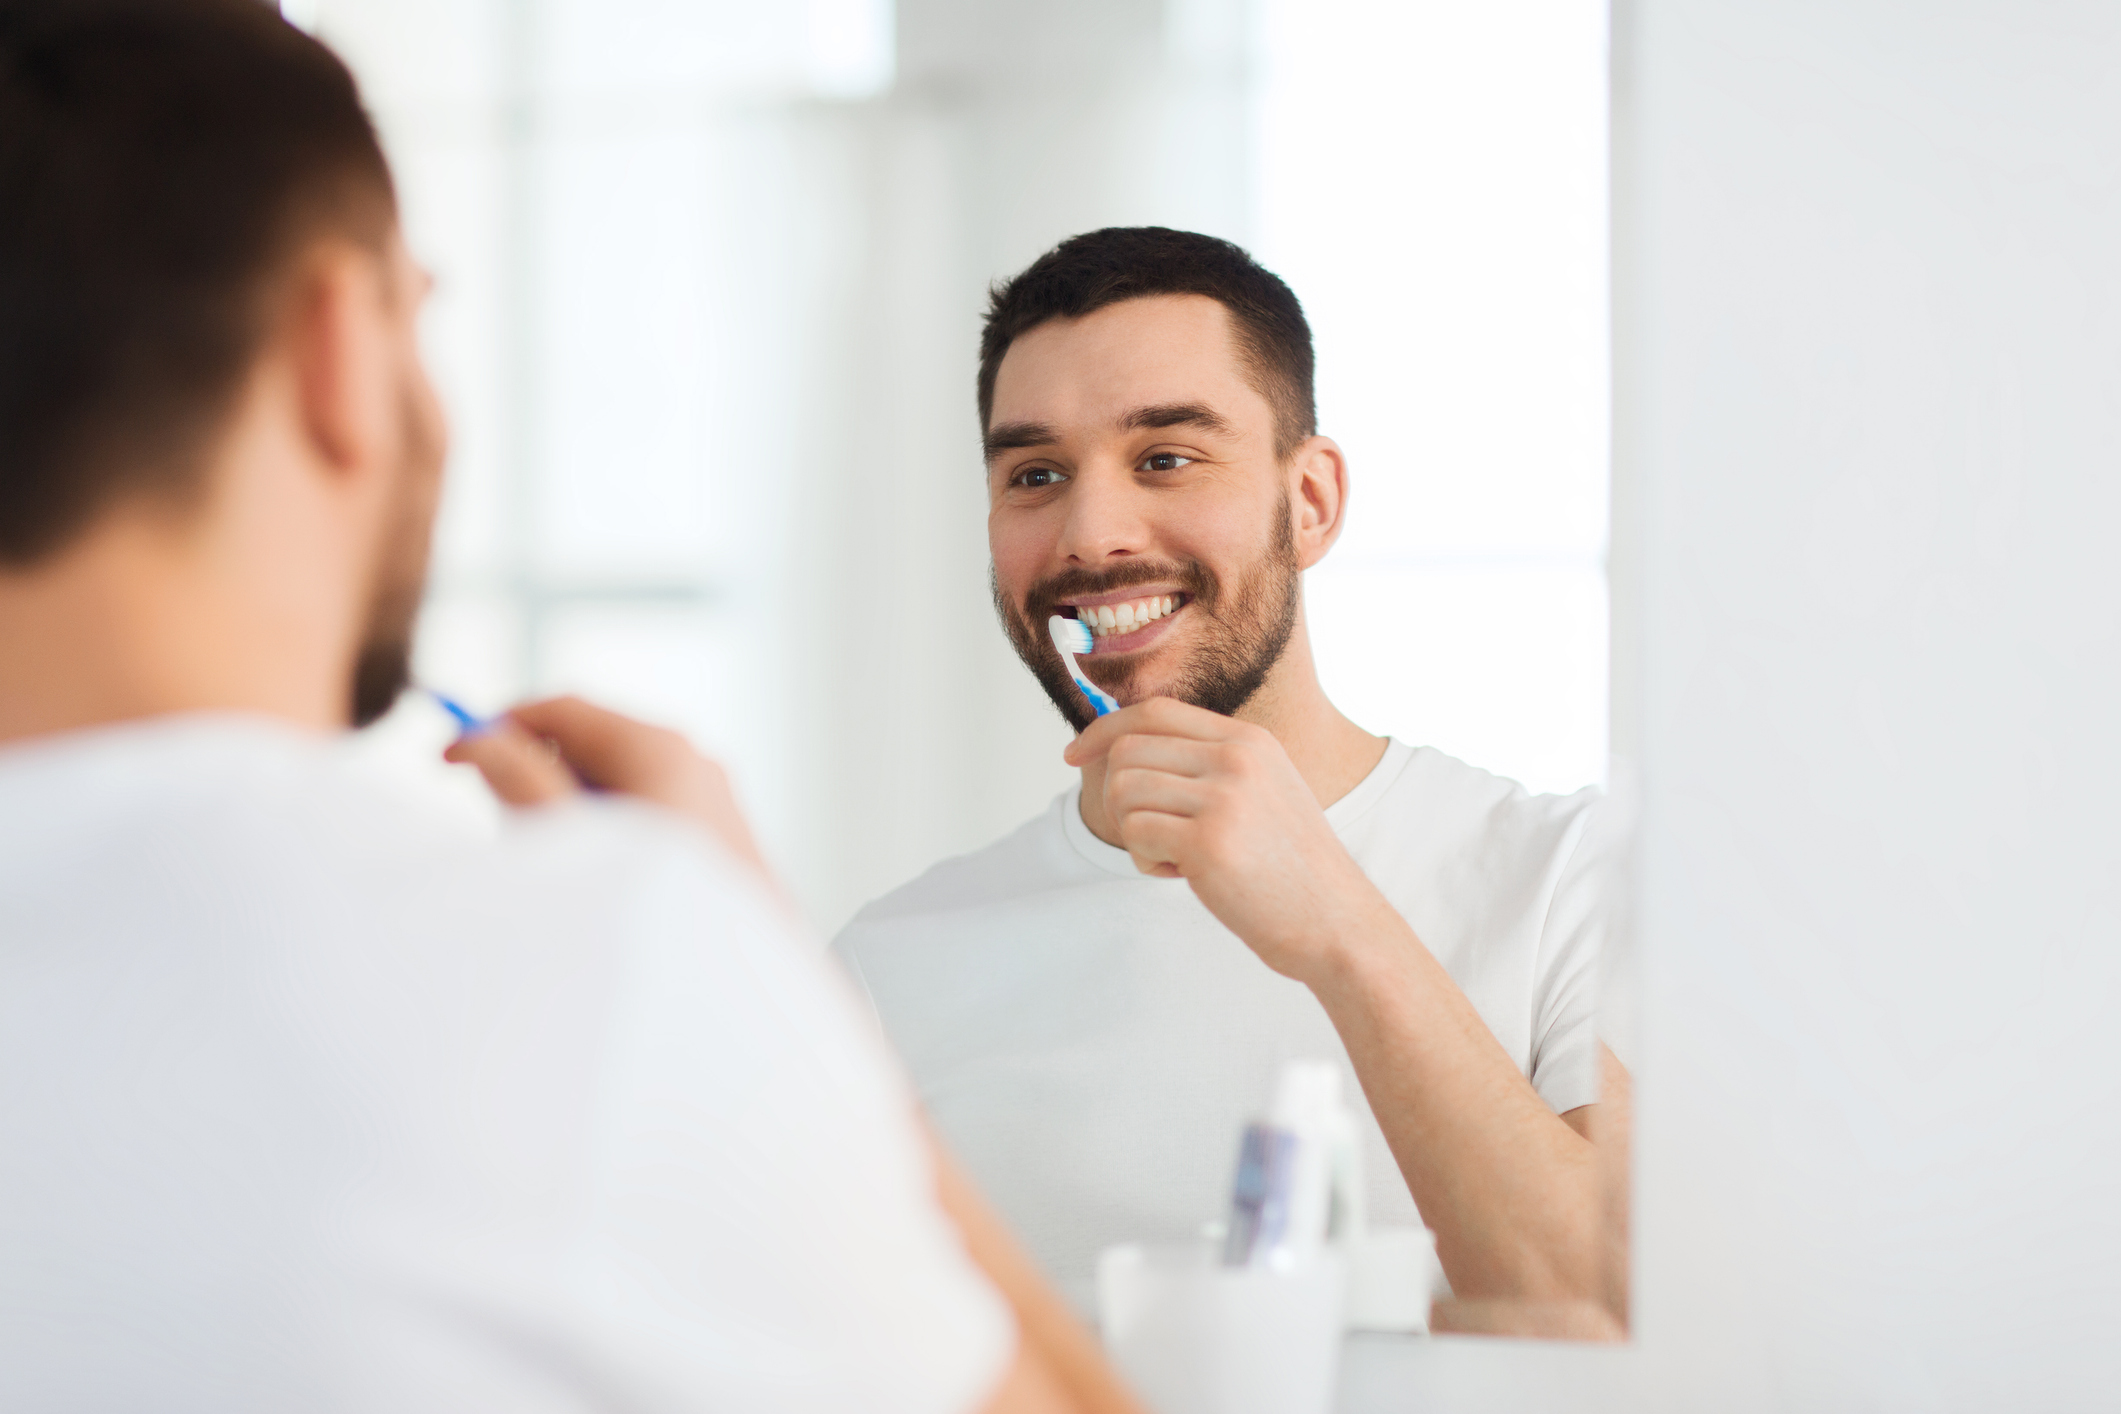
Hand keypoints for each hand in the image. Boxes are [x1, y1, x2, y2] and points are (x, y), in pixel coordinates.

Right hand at [444, 695, 776, 889]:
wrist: (748, 996)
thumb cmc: (658, 922)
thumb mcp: (570, 843)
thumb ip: (520, 785)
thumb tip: (482, 742)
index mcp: (661, 750)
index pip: (564, 709)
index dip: (498, 726)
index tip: (447, 759)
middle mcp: (697, 762)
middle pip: (591, 744)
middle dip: (535, 774)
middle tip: (502, 827)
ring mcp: (716, 799)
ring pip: (619, 784)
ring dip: (572, 812)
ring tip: (561, 873)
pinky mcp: (724, 838)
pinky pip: (650, 815)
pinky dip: (609, 835)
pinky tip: (600, 892)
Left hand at [1063, 698, 1388, 982]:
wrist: (1339, 924)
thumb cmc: (1290, 870)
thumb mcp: (1262, 792)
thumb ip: (1209, 765)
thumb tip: (1124, 749)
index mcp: (1249, 740)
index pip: (1154, 712)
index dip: (1104, 730)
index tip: (1074, 756)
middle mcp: (1237, 757)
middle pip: (1128, 752)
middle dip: (1123, 800)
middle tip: (1159, 837)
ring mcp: (1225, 796)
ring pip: (1123, 792)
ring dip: (1136, 834)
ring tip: (1180, 858)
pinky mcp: (1210, 842)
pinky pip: (1135, 835)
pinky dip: (1147, 862)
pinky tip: (1188, 877)